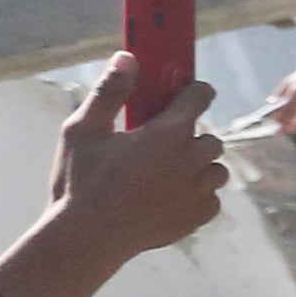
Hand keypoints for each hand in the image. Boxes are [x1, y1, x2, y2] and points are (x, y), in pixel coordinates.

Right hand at [0, 53, 232, 296]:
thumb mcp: (84, 130)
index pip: (199, 97)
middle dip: (189, 137)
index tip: (187, 92)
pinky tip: (168, 197)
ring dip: (197, 167)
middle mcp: (193, 160)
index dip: (194, 91)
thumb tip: (128, 57)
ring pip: (215, 168)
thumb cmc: (81, 181)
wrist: (87, 239)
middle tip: (160, 144)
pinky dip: (196, 195)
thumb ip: (110, 92)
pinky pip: (211, 198)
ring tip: (164, 172)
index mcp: (170, 133)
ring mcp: (199, 191)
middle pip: (209, 137)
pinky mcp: (199, 216)